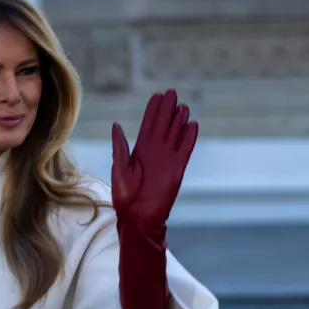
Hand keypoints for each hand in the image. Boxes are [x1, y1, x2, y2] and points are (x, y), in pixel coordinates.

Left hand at [111, 89, 197, 228]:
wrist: (137, 215)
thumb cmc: (124, 195)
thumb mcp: (119, 167)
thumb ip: (120, 146)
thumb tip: (116, 125)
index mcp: (139, 150)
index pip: (148, 124)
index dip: (153, 110)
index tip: (157, 95)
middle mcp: (154, 151)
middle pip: (163, 125)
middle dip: (167, 109)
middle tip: (171, 92)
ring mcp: (167, 159)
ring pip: (175, 134)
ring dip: (179, 120)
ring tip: (182, 106)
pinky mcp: (177, 168)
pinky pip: (185, 149)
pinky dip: (189, 137)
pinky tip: (192, 125)